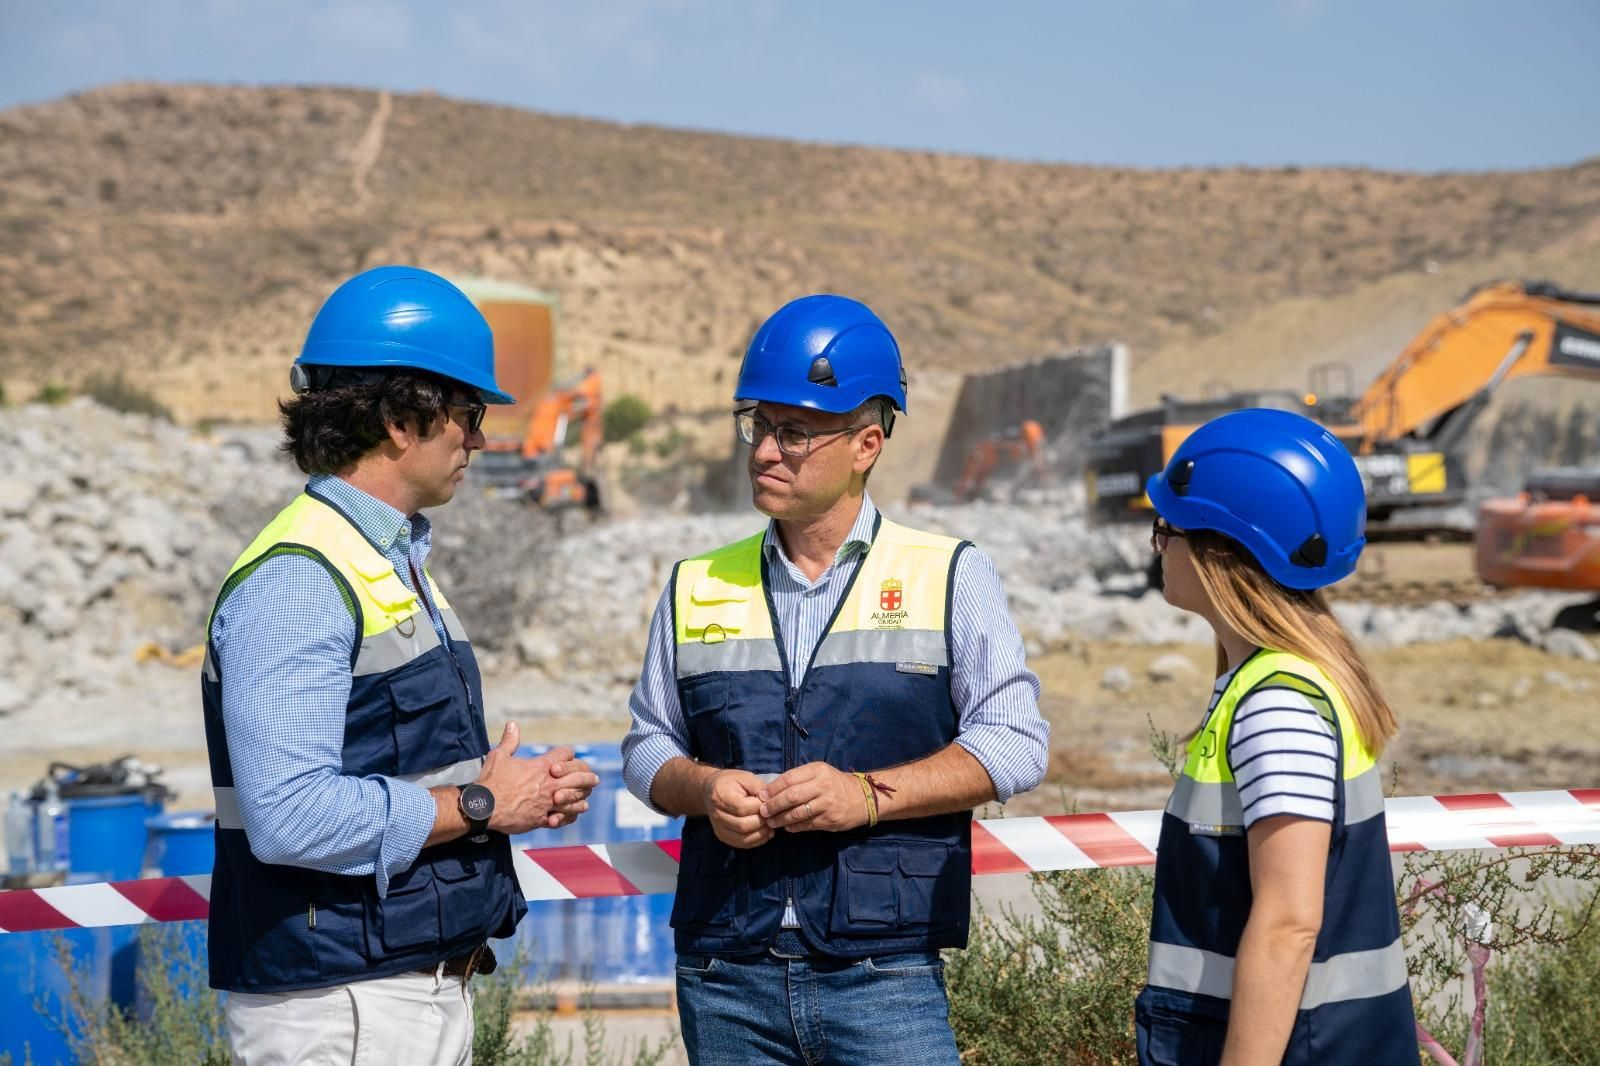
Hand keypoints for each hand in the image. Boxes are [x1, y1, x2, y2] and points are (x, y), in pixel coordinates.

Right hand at [477, 723, 598, 833]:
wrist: (483, 807)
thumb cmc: (491, 781)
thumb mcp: (499, 756)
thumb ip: (510, 740)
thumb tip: (512, 724)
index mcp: (541, 767)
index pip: (565, 755)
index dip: (568, 754)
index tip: (569, 756)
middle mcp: (549, 784)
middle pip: (578, 777)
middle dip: (587, 777)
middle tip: (595, 779)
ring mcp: (547, 803)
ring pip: (574, 800)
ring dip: (581, 799)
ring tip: (586, 800)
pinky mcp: (542, 819)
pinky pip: (562, 818)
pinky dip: (568, 817)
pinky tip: (571, 816)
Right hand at [701, 769, 772, 848]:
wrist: (710, 790)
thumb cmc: (731, 781)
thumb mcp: (746, 777)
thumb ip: (759, 788)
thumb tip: (771, 802)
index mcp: (721, 796)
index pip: (743, 808)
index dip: (761, 808)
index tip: (771, 803)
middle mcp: (717, 815)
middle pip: (743, 825)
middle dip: (762, 822)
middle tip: (773, 815)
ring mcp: (718, 828)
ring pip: (743, 838)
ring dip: (761, 834)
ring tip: (771, 824)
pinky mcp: (722, 836)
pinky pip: (741, 844)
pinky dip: (756, 841)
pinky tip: (766, 833)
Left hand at [760, 762, 868, 832]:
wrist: (863, 798)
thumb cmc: (835, 784)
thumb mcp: (820, 772)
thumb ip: (799, 778)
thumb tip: (771, 789)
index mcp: (817, 770)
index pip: (789, 779)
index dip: (772, 789)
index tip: (761, 796)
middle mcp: (822, 785)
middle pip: (791, 796)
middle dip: (773, 805)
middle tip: (762, 812)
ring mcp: (827, 804)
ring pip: (797, 813)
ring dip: (781, 819)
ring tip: (771, 822)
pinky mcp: (830, 820)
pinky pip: (807, 824)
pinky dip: (794, 827)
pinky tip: (787, 827)